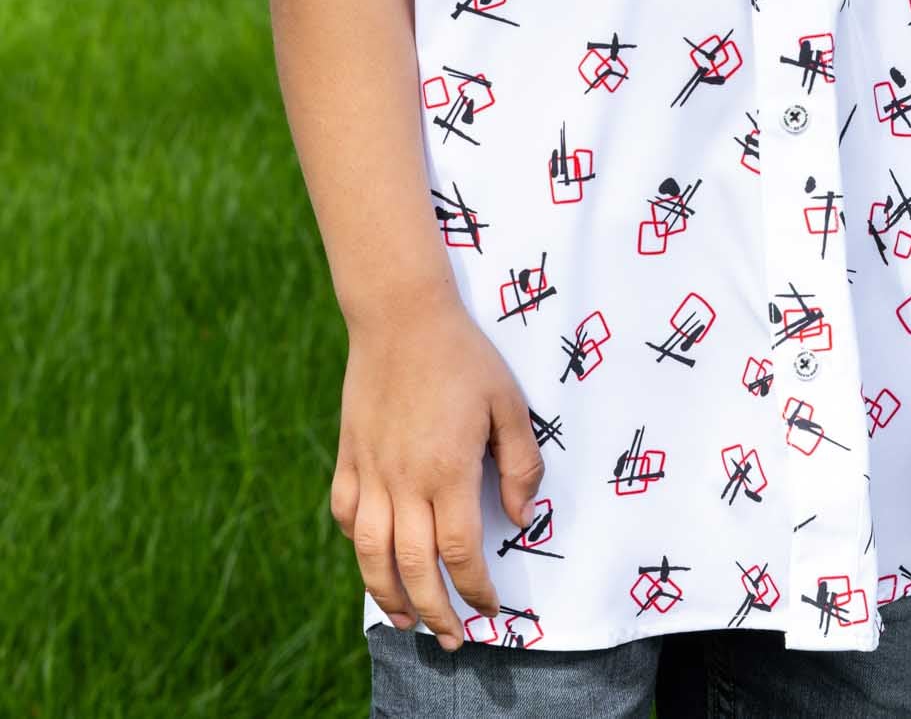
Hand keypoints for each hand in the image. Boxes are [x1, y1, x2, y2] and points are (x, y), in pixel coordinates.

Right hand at [328, 282, 543, 649]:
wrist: (401, 315)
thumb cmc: (463, 355)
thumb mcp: (508, 402)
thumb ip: (520, 463)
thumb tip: (522, 517)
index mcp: (447, 473)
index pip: (460, 554)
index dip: (476, 590)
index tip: (491, 608)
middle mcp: (404, 482)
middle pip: (415, 569)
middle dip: (435, 613)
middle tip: (451, 640)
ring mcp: (370, 471)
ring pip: (370, 554)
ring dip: (387, 595)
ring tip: (405, 620)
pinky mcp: (348, 455)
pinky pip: (344, 513)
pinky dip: (356, 544)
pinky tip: (371, 556)